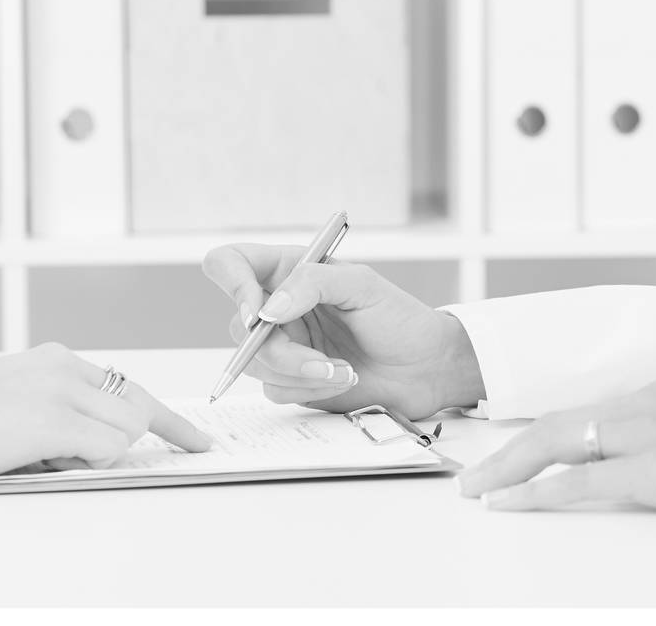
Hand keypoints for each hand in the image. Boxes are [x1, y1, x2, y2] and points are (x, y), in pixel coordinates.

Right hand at [0, 343, 212, 488]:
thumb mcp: (11, 404)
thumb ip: (57, 412)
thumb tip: (100, 442)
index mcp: (55, 360)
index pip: (128, 387)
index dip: (167, 419)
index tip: (195, 439)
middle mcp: (64, 366)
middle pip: (137, 409)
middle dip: (139, 442)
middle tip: (109, 460)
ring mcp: (60, 389)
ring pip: (127, 430)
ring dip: (97, 455)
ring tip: (44, 456)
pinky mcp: (52, 417)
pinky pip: (107, 448)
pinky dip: (89, 462)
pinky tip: (47, 458)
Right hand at [202, 244, 484, 419]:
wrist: (425, 368)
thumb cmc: (400, 319)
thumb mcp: (362, 286)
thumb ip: (312, 284)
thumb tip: (267, 309)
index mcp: (289, 270)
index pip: (230, 264)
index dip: (232, 285)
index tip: (257, 316)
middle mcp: (278, 307)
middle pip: (237, 328)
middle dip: (281, 352)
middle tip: (324, 361)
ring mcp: (283, 345)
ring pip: (254, 365)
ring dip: (301, 374)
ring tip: (345, 370)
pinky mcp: (291, 380)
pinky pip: (275, 390)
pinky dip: (310, 390)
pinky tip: (342, 380)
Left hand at [457, 380, 655, 518]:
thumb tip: (638, 470)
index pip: (577, 415)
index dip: (534, 439)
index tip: (504, 457)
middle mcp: (643, 405)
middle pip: (553, 426)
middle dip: (505, 454)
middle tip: (470, 480)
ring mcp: (647, 433)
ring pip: (556, 445)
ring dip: (508, 469)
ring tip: (477, 491)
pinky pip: (580, 481)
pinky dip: (537, 493)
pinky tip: (510, 504)